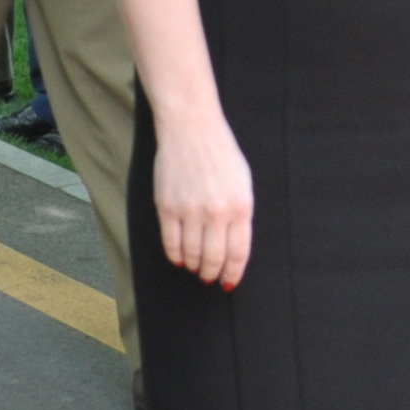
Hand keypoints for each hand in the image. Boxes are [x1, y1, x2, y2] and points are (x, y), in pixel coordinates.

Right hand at [154, 108, 255, 290]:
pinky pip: (171, 243)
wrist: (191, 127)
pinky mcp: (167, 207)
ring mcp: (190, 210)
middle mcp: (217, 212)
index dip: (233, 273)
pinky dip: (176, 256)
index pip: (238, 253)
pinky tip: (180, 258)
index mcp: (241, 206)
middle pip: (214, 259)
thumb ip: (241, 214)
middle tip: (210, 278)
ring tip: (196, 268)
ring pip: (192, 255)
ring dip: (195, 266)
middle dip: (212, 274)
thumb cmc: (220, 153)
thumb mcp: (242, 182)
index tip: (228, 282)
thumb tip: (234, 248)